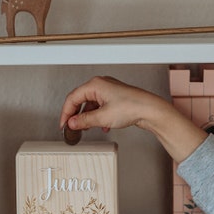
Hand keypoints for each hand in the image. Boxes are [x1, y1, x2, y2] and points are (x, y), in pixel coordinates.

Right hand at [59, 76, 206, 163]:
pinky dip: (98, 116)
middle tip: (73, 127)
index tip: (64, 124)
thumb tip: (72, 123)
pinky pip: (100, 106)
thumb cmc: (132, 107)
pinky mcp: (115, 97)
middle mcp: (101, 85)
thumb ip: (84, 121)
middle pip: (80, 100)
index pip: (72, 98)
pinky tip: (102, 126)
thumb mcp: (102, 117)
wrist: (150, 110)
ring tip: (87, 128)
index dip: (66, 113)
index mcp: (95, 85)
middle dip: (76, 115)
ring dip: (88, 117)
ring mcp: (109, 90)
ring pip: (91, 104)